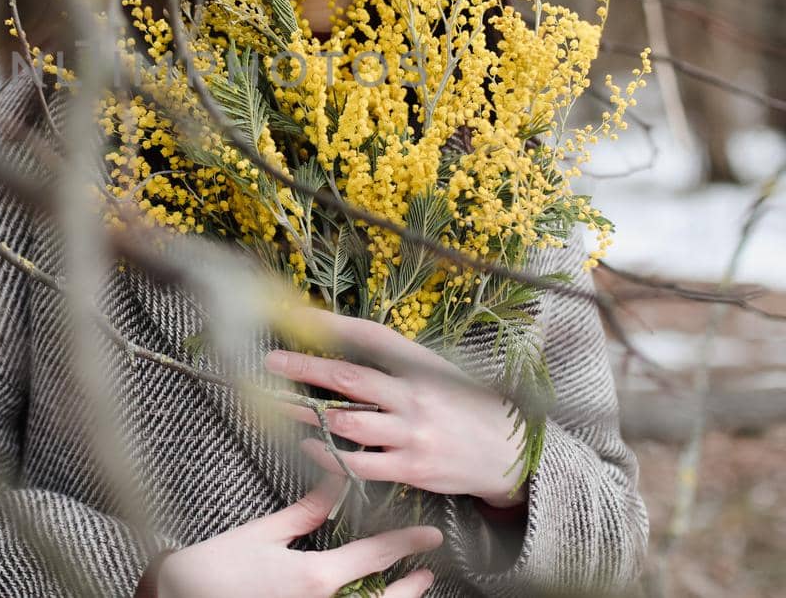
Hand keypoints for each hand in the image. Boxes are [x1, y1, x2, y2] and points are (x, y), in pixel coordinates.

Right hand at [153, 477, 440, 597]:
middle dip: (408, 587)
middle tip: (425, 572)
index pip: (373, 557)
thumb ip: (307, 511)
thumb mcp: (265, 533)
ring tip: (407, 592)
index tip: (428, 536)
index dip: (404, 544)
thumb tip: (333, 480)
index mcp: (315, 577)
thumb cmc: (217, 566)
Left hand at [267, 308, 527, 508]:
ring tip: (279, 405)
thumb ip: (401, 364)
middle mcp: (416, 397)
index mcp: (424, 365)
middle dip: (305, 368)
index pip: (372, 338)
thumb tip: (348, 346)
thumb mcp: (443, 372)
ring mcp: (412, 434)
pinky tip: (310, 444)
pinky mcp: (411, 468)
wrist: (513, 454)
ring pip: (347, 422)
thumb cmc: (469, 407)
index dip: (333, 325)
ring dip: (308, 413)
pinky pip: (359, 463)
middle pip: (350, 379)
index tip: (298, 317)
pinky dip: (329, 455)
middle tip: (272, 361)